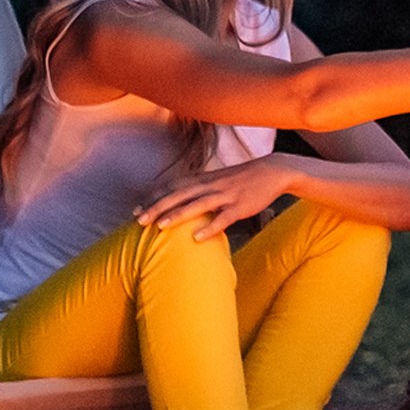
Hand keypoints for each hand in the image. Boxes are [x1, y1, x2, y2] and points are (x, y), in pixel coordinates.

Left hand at [135, 156, 290, 240]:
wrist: (273, 171)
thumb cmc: (243, 178)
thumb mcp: (218, 179)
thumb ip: (200, 188)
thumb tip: (183, 199)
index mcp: (203, 179)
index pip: (172, 187)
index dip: (153, 198)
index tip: (136, 210)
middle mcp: (210, 185)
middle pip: (178, 195)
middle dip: (157, 207)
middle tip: (138, 220)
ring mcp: (225, 195)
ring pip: (197, 204)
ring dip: (177, 215)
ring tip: (160, 227)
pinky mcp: (240, 206)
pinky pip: (223, 218)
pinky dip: (209, 227)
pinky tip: (197, 238)